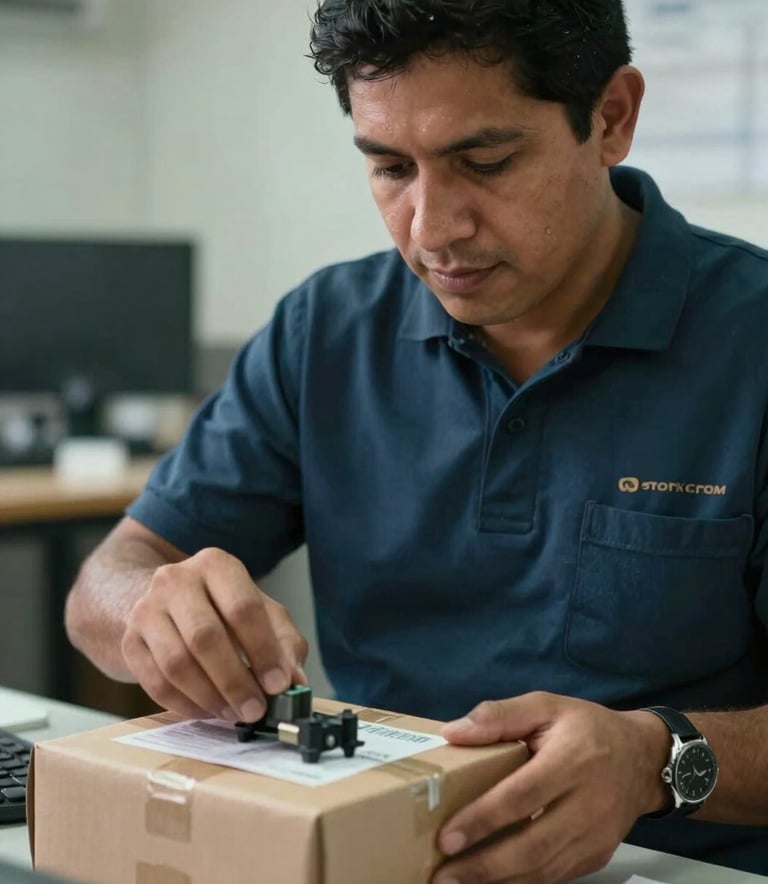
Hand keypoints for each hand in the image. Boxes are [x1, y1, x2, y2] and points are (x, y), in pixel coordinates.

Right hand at [121, 547, 307, 721]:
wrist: (164, 603)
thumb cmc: (221, 608)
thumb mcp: (260, 611)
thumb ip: (283, 642)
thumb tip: (295, 681)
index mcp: (216, 565)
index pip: (243, 608)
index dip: (263, 651)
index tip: (279, 684)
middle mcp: (177, 579)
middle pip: (206, 637)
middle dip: (235, 681)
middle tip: (255, 710)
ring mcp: (147, 609)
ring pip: (177, 663)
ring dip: (210, 696)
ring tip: (233, 713)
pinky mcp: (130, 641)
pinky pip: (155, 682)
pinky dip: (184, 704)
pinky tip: (206, 710)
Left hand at [433, 692, 669, 883]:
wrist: (643, 758)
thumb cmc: (586, 727)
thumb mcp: (546, 706)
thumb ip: (499, 715)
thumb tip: (452, 732)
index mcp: (572, 761)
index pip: (523, 796)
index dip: (484, 819)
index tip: (447, 838)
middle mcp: (587, 805)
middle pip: (532, 845)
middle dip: (484, 865)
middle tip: (443, 875)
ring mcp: (596, 837)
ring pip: (544, 869)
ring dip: (499, 881)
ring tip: (457, 883)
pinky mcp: (598, 856)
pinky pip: (556, 876)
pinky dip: (522, 883)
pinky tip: (491, 883)